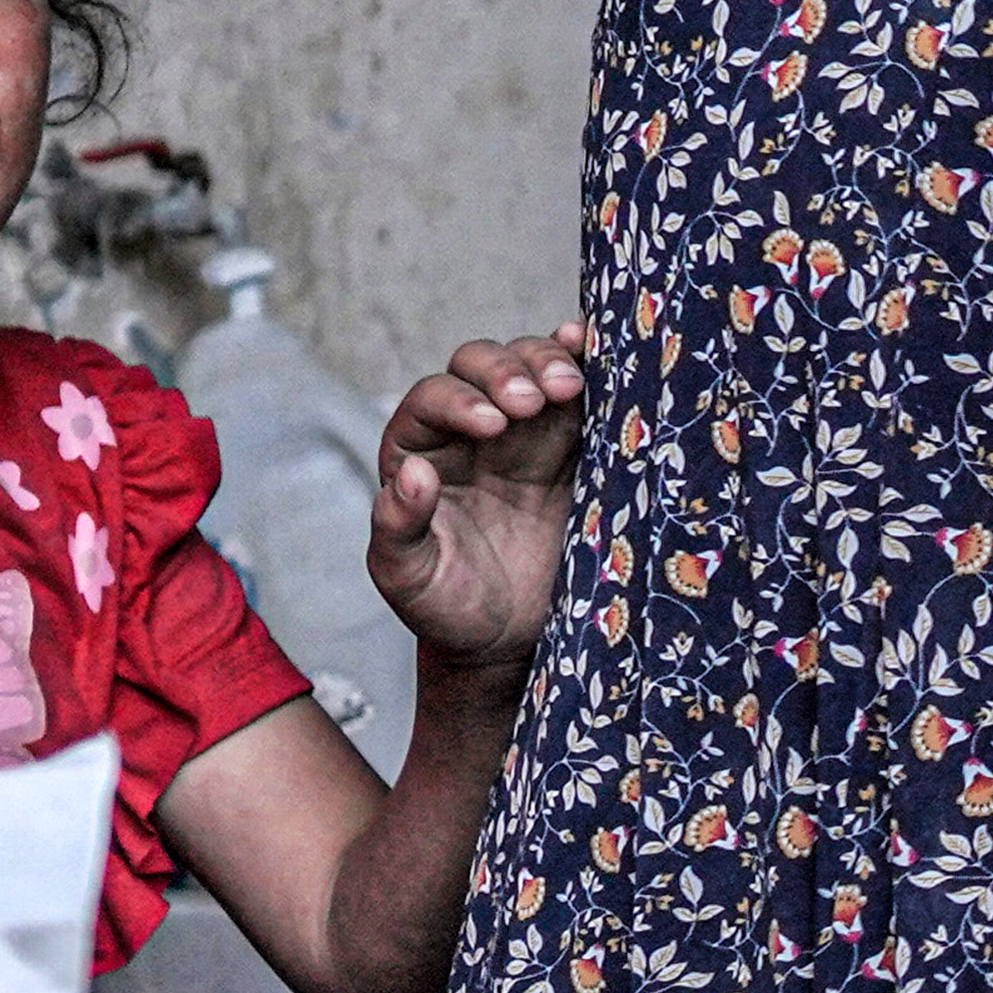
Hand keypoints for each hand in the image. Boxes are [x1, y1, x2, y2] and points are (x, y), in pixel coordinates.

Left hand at [369, 324, 587, 670]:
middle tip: (531, 402)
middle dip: (505, 371)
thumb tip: (411, 473)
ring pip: (531, 366)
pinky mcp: (574, 444)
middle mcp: (470, 431)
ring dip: (549, 362)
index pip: (431, 402)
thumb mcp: (410, 579)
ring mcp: (526, 431)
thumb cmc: (450, 608)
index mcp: (421, 451)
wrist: (512, 641)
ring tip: (568, 386)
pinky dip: (588, 363)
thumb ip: (397, 527)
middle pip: (480, 367)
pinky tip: (595, 351)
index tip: (492, 424)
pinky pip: (582, 393)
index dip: (458, 401)